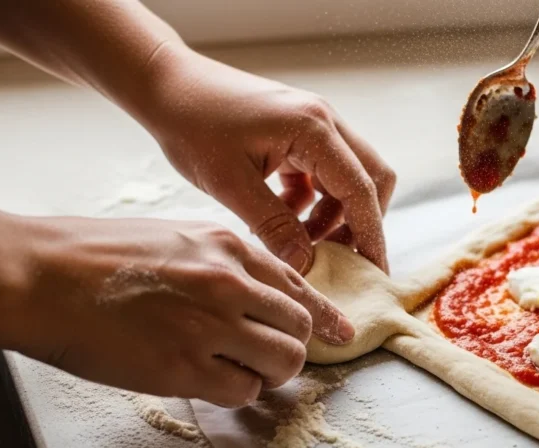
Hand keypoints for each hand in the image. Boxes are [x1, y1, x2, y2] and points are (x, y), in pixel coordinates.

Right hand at [9, 215, 352, 405]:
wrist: (42, 277)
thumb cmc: (97, 256)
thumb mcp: (176, 236)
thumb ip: (224, 262)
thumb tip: (256, 293)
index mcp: (227, 247)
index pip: (298, 284)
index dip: (323, 314)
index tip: (340, 331)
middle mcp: (229, 283)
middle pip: (300, 326)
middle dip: (293, 345)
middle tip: (269, 355)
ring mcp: (210, 326)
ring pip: (284, 361)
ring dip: (270, 372)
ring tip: (240, 371)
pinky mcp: (185, 368)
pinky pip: (244, 392)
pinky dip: (238, 392)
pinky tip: (211, 382)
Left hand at [138, 44, 395, 274]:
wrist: (165, 84)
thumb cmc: (191, 124)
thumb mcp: (229, 184)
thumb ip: (273, 225)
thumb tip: (305, 265)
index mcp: (313, 129)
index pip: (361, 190)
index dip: (371, 235)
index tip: (373, 273)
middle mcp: (324, 121)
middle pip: (371, 179)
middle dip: (362, 223)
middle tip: (343, 260)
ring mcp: (314, 124)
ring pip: (348, 178)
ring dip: (334, 215)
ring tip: (302, 243)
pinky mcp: (298, 132)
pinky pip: (323, 173)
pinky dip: (313, 201)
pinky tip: (282, 218)